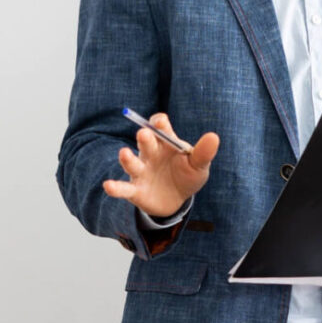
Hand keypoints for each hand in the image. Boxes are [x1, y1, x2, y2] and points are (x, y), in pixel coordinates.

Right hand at [101, 112, 220, 218]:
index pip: (159, 126)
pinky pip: (124, 188)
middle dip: (144, 137)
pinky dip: (115, 187)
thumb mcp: (198, 165)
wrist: (177, 200)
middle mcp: (150, 153)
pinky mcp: (135, 190)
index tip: (160, 122)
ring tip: (124, 154)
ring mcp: (141, 171)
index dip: (159, 123)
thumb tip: (214, 137)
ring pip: (132, 162)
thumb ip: (203, 153)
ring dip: (127, 158)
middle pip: (145, 141)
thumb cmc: (187, 175)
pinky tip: (108, 185)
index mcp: (165, 142)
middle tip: (144, 134)